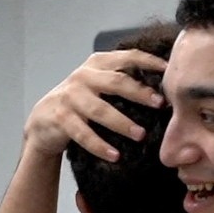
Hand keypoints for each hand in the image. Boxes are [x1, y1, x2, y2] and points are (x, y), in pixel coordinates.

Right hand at [21, 49, 167, 162]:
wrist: (44, 120)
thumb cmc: (81, 102)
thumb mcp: (99, 85)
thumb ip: (122, 81)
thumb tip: (164, 90)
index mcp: (98, 64)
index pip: (127, 57)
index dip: (149, 62)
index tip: (169, 71)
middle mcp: (83, 76)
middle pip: (116, 82)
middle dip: (140, 93)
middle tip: (160, 104)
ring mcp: (70, 97)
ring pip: (100, 110)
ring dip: (122, 123)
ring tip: (141, 135)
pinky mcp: (60, 118)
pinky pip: (83, 134)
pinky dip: (100, 146)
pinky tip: (115, 155)